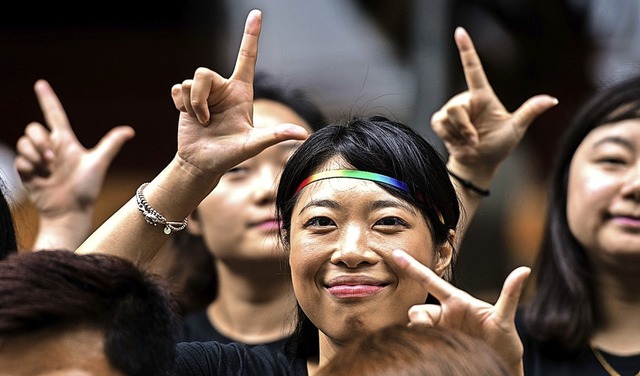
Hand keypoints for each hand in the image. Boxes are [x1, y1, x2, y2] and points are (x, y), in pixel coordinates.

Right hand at [14, 80, 133, 248]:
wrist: (70, 211)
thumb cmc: (86, 189)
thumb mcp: (98, 164)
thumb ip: (111, 144)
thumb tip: (130, 130)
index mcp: (66, 142)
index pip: (54, 114)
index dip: (47, 99)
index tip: (41, 83)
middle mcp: (50, 148)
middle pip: (33, 128)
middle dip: (40, 140)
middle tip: (53, 159)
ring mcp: (37, 160)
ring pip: (23, 142)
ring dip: (34, 154)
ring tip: (48, 169)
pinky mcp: (27, 172)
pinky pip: (19, 160)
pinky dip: (29, 167)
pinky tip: (40, 177)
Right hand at [170, 9, 308, 180]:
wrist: (201, 164)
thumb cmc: (229, 155)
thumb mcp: (253, 145)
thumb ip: (275, 136)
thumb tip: (303, 134)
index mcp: (241, 92)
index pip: (247, 58)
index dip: (251, 35)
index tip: (257, 13)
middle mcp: (223, 88)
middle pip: (203, 72)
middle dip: (199, 96)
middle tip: (207, 119)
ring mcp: (204, 94)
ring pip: (189, 82)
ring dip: (192, 106)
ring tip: (202, 122)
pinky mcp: (186, 99)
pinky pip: (177, 89)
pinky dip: (181, 106)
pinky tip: (190, 119)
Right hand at [392, 249, 529, 375]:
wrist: (499, 367)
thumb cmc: (503, 341)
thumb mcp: (505, 318)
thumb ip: (510, 294)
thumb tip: (524, 270)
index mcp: (456, 302)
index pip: (429, 281)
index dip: (413, 267)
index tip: (396, 254)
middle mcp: (443, 314)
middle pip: (418, 310)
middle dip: (419, 320)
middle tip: (429, 332)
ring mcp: (438, 330)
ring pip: (416, 327)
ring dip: (423, 336)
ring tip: (445, 346)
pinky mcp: (434, 345)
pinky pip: (419, 342)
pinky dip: (421, 346)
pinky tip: (433, 351)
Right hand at [431, 27, 557, 175]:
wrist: (479, 163)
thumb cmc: (498, 146)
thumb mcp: (516, 129)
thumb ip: (529, 111)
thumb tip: (552, 99)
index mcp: (483, 96)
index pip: (473, 69)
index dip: (466, 50)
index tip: (460, 32)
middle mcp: (466, 100)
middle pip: (457, 107)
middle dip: (465, 127)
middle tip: (475, 139)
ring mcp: (451, 110)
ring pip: (449, 116)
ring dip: (459, 134)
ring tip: (468, 141)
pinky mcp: (440, 120)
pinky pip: (439, 124)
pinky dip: (449, 136)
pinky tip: (456, 141)